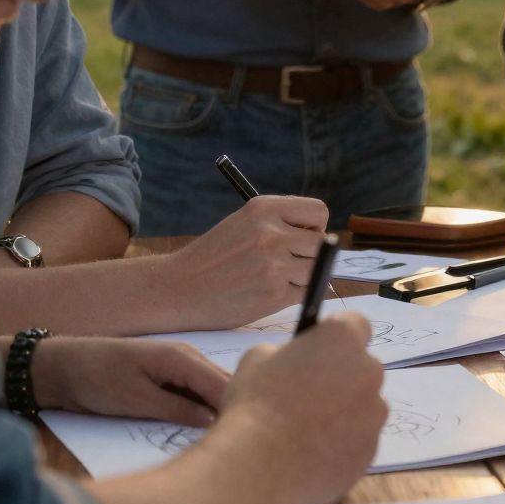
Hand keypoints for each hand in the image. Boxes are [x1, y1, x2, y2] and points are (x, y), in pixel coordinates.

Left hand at [31, 336, 227, 424]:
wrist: (63, 368)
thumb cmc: (98, 380)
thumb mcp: (137, 400)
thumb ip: (176, 409)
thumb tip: (213, 420)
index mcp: (182, 358)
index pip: (222, 385)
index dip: (235, 410)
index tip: (245, 440)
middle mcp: (186, 358)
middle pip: (221, 386)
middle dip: (230, 411)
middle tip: (236, 446)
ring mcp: (177, 368)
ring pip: (207, 392)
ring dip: (213, 413)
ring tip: (222, 442)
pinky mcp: (165, 380)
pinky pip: (191, 394)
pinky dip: (196, 411)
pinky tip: (198, 432)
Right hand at [158, 195, 329, 327]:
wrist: (178, 288)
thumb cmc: (214, 257)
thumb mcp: (245, 222)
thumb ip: (282, 223)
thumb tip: (326, 237)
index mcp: (264, 208)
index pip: (319, 211)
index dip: (314, 227)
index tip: (302, 238)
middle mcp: (271, 233)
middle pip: (322, 243)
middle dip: (312, 255)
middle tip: (290, 263)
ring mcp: (273, 264)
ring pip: (317, 270)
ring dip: (303, 277)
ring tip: (275, 278)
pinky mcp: (273, 294)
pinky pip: (305, 293)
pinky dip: (293, 295)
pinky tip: (268, 292)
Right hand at [211, 313, 386, 503]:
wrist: (259, 468)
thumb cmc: (255, 404)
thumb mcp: (258, 359)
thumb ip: (286, 354)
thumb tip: (294, 363)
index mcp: (344, 338)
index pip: (355, 324)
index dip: (336, 338)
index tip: (319, 352)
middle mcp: (369, 371)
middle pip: (361, 369)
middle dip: (341, 379)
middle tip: (307, 398)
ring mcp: (374, 414)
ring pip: (363, 408)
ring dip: (344, 415)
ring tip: (305, 435)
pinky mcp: (370, 451)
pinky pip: (358, 442)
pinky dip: (341, 447)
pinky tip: (310, 458)